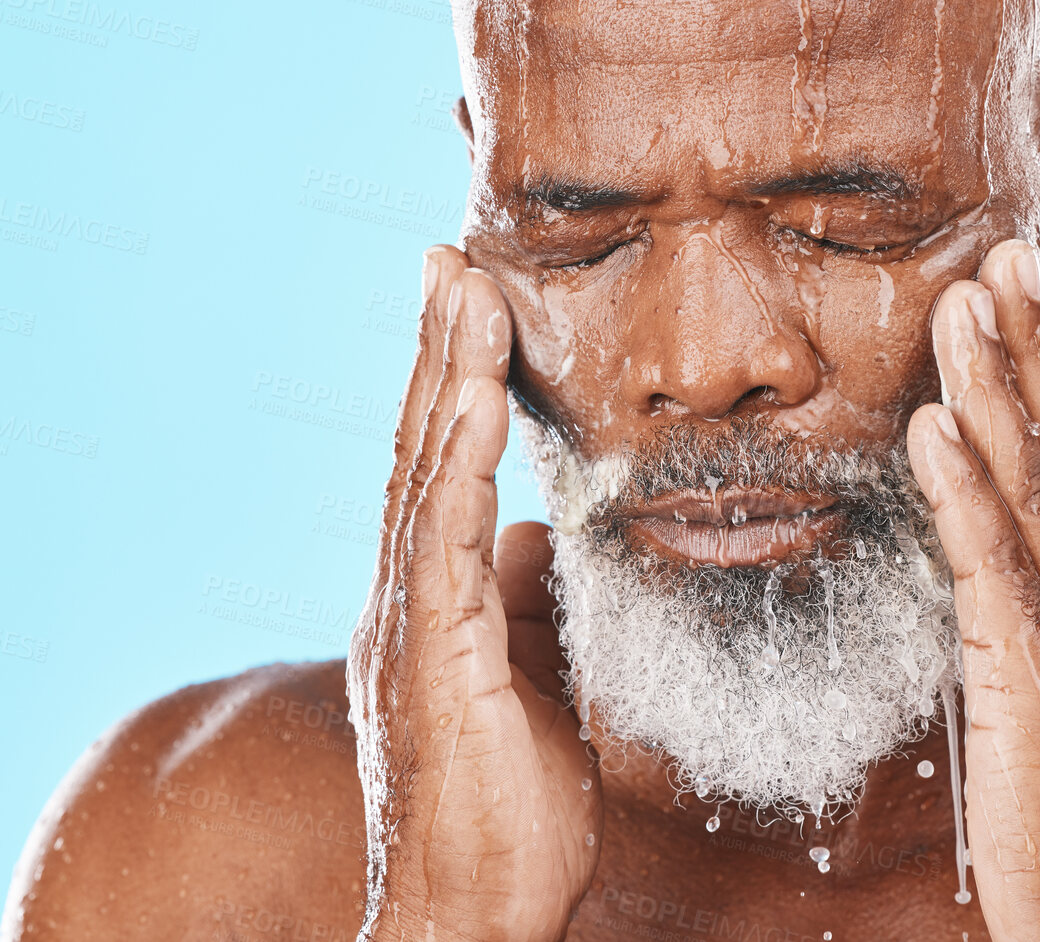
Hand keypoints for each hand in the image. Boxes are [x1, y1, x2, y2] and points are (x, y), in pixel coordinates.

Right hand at [348, 246, 600, 941]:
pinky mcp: (432, 661)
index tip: (468, 301)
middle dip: (437, 351)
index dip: (452, 383)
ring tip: (462, 290)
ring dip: (445, 379)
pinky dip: (455, 464)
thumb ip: (525, 603)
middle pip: (419, 452)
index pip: (440, 469)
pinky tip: (474, 401)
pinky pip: (442, 543)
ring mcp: (410, 628)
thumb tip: (537, 534)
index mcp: (434, 603)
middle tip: (449, 258)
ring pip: (423, 478)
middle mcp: (407, 601)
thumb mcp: (534, 679)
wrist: (473, 912)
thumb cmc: (505, 809)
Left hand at [906, 240, 1039, 941]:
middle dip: (1034, 347)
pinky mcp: (1037, 678)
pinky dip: (964, 491)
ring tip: (963, 300)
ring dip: (995, 386)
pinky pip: (992, 568)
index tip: (1038, 299)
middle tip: (1006, 255)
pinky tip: (934, 427)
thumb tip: (1018, 576)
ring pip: (1032, 485)